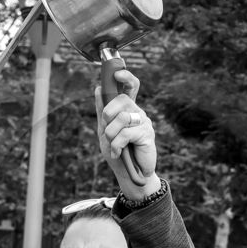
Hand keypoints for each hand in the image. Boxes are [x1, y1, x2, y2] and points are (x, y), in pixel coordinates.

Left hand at [94, 68, 158, 201]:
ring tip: (113, 146)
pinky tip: (119, 153)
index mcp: (128, 109)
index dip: (126, 77)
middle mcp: (138, 112)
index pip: (130, 86)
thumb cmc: (119, 153)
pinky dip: (117, 145)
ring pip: (122, 118)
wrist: (129, 174)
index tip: (117, 73)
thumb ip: (102, 111)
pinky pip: (126, 133)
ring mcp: (144, 122)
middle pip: (121, 100)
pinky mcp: (147, 134)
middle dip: (108, 115)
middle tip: (107, 131)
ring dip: (111, 135)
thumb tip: (98, 88)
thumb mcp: (104, 131)